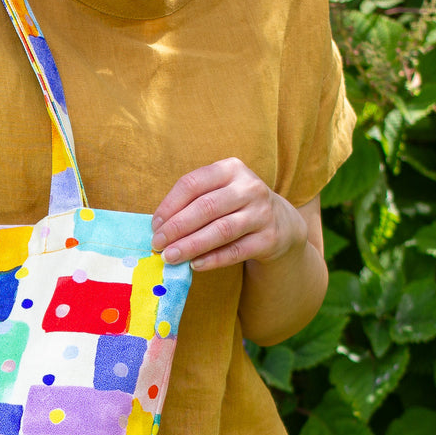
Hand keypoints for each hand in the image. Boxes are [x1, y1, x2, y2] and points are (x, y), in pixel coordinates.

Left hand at [151, 158, 307, 270]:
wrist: (280, 223)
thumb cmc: (235, 207)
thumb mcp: (218, 194)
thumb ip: (192, 204)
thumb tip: (159, 229)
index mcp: (230, 169)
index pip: (192, 184)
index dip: (169, 205)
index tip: (155, 226)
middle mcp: (249, 187)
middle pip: (205, 207)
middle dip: (177, 227)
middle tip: (158, 244)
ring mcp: (262, 212)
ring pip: (221, 230)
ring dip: (191, 245)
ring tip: (170, 257)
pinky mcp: (269, 238)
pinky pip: (236, 251)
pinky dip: (213, 259)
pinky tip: (195, 265)